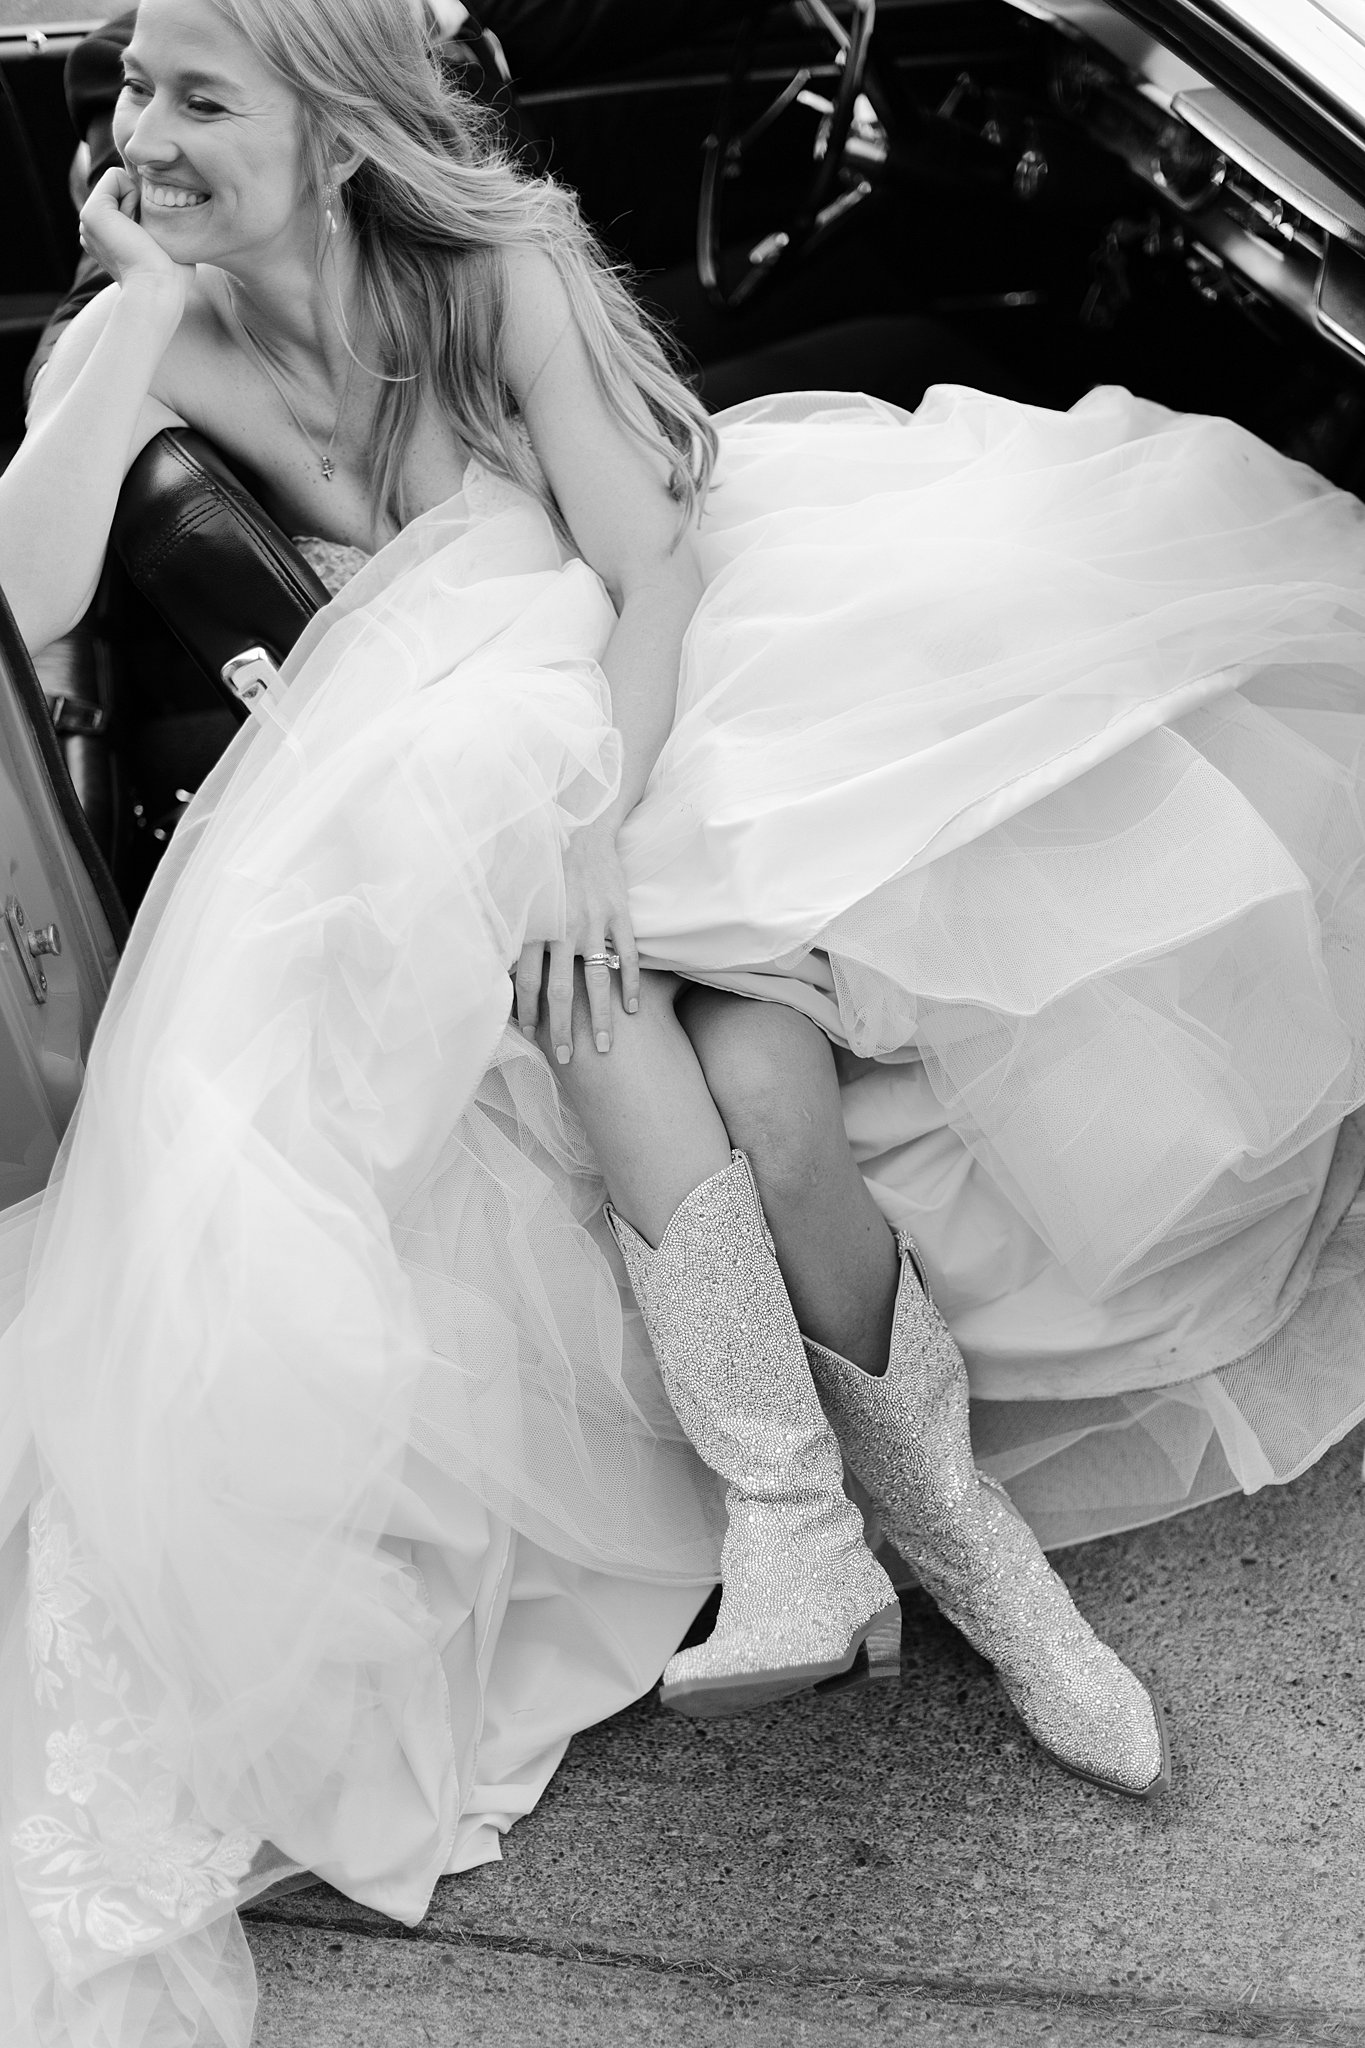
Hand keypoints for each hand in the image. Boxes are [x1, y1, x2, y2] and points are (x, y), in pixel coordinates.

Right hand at [78, 166, 193, 316]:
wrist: (158, 290)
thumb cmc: (171, 276)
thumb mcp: (168, 243)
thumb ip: (164, 221)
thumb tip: (176, 204)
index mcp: (108, 236)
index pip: (128, 196)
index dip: (146, 206)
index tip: (151, 237)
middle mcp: (94, 228)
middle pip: (124, 185)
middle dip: (141, 202)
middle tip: (146, 237)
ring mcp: (88, 220)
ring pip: (119, 180)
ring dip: (138, 202)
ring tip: (140, 234)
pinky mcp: (91, 212)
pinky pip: (115, 176)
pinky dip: (132, 196)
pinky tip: (134, 226)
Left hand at [515, 819, 640, 1060]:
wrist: (583, 827)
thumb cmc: (546, 865)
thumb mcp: (518, 892)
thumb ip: (505, 925)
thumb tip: (484, 956)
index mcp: (536, 926)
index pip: (527, 982)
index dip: (529, 1013)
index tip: (533, 1036)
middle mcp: (564, 928)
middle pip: (562, 990)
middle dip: (564, 1029)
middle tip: (566, 1058)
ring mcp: (595, 922)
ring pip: (598, 980)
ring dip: (602, 1019)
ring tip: (606, 1047)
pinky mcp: (620, 914)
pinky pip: (628, 956)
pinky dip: (630, 985)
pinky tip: (632, 1010)